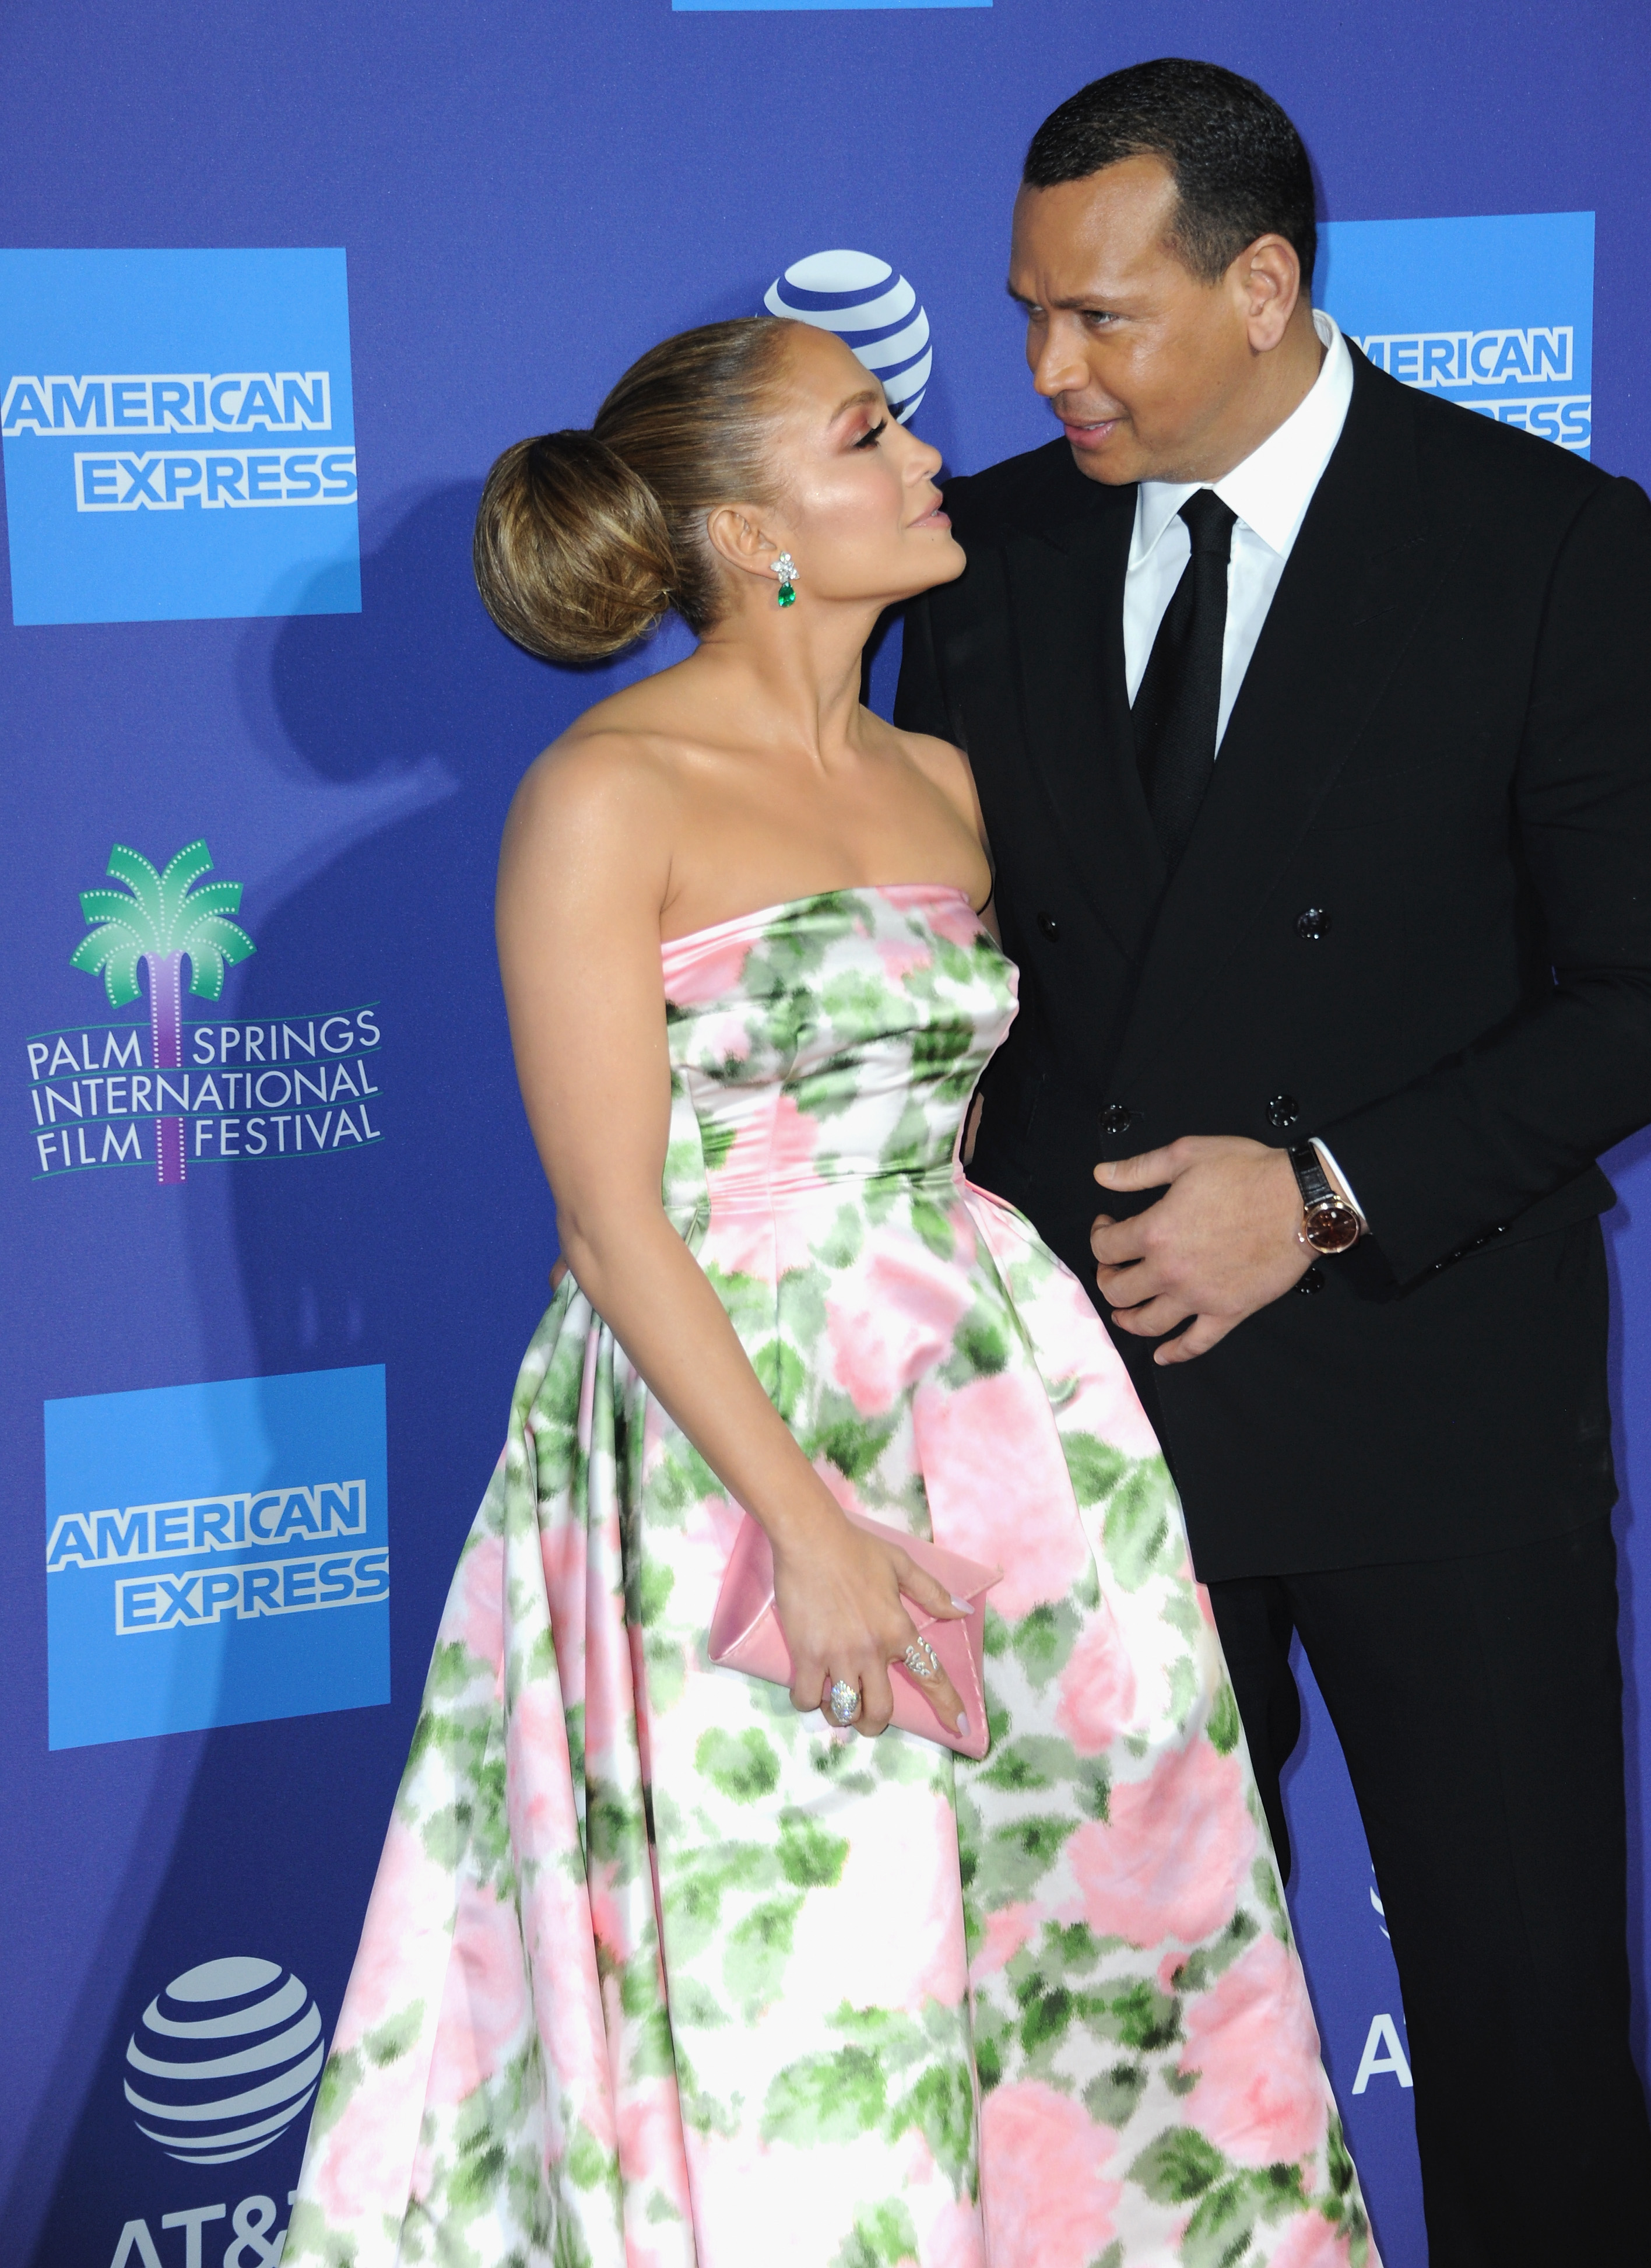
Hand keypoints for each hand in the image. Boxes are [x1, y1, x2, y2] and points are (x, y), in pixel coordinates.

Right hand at [770, 1508, 971, 1739]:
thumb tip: (963, 1611)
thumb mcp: (901, 1564)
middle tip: (866, 1716)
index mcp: (898, 1629)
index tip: (963, 1727)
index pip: (930, 1676)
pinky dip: (810, 1702)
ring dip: (841, 1714)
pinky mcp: (807, 1655)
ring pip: (845, 1711)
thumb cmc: (855, 1548)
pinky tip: (811, 1689)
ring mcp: (838, 1655)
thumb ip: (932, 1592)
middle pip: (880, 1712)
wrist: (810, 1537)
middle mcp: (872, 1649)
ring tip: (836, 1702)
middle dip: (874, 1724)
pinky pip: (808, 1699)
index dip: (948, 1705)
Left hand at [1091, 1135, 1307, 1364]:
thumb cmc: (1248, 1173)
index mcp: (1155, 1232)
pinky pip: (1196, 1343)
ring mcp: (1199, 1297)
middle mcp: (1170, 1271)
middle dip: (1107, 1278)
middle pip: (1118, 1290)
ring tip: (1124, 1312)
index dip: (1098, 1235)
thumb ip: (1138, 1169)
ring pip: (1148, 1322)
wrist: (1301, 1200)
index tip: (1106, 1225)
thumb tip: (1102, 1175)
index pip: (1105, 1247)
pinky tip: (1162, 1354)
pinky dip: (1175, 1353)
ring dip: (1128, 1319)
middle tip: (1113, 1267)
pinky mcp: (1229, 1313)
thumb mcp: (1186, 1155)